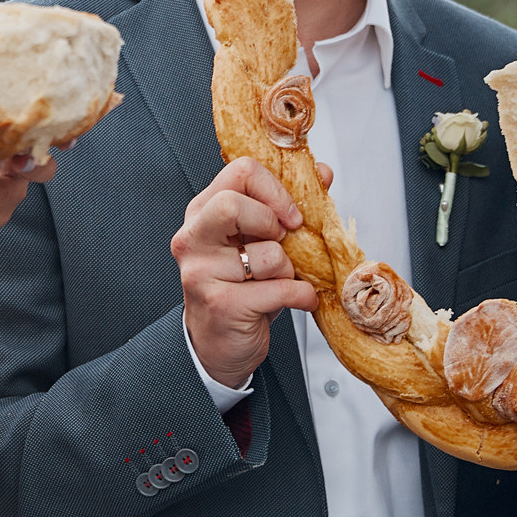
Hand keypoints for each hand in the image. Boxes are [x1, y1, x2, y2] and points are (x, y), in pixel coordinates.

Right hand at [173, 158, 319, 389]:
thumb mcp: (259, 240)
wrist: (217, 345)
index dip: (275, 189)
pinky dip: (303, 295)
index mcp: (202, 212)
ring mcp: (202, 272)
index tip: (291, 215)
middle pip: (233, 204)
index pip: (240, 171)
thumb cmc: (240, 287)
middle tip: (284, 242)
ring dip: (290, 270)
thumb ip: (286, 204)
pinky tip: (299, 299)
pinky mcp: (221, 304)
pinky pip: (281, 290)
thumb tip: (322, 172)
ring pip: (268, 254)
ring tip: (282, 280)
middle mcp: (194, 238)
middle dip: (273, 222)